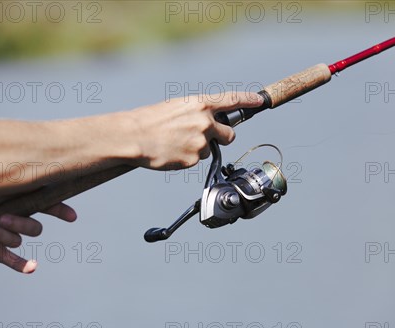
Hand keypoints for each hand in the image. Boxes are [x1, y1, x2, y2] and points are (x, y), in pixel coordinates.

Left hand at [0, 196, 75, 273]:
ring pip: (18, 240)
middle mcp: (9, 215)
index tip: (71, 217)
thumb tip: (14, 154)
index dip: (59, 209)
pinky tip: (32, 267)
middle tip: (1, 218)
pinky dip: (22, 264)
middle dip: (21, 223)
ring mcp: (1, 234)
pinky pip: (12, 260)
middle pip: (34, 226)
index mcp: (10, 196)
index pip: (42, 202)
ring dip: (1, 235)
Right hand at [128, 92, 262, 169]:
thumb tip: (210, 120)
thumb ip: (197, 112)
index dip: (248, 100)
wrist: (135, 136)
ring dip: (198, 149)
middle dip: (220, 138)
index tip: (260, 101)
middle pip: (229, 134)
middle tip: (203, 137)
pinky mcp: (194, 158)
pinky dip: (187, 158)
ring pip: (210, 149)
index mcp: (200, 104)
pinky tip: (173, 152)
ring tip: (177, 143)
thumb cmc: (151, 120)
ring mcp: (201, 141)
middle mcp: (205, 121)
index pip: (232, 100)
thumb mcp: (178, 107)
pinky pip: (197, 160)